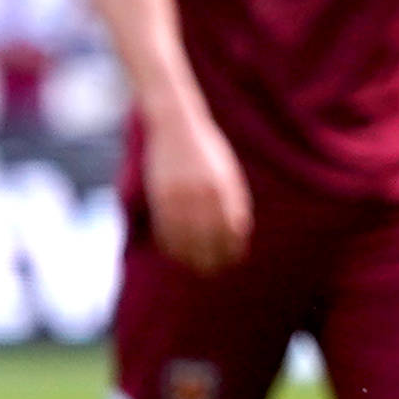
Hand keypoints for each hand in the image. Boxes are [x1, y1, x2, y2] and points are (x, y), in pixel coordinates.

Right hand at [143, 116, 250, 272]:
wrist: (178, 126)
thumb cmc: (207, 152)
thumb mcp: (229, 175)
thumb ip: (234, 202)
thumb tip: (238, 232)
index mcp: (227, 191)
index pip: (232, 233)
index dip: (232, 251)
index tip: (231, 262)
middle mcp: (206, 196)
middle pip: (210, 239)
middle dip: (211, 259)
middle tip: (211, 272)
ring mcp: (181, 195)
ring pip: (185, 237)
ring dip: (188, 256)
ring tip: (191, 267)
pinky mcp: (160, 194)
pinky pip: (165, 227)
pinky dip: (168, 243)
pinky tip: (172, 251)